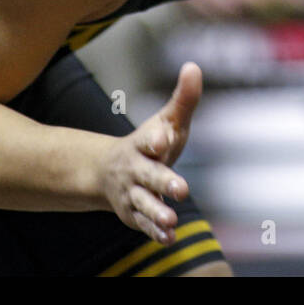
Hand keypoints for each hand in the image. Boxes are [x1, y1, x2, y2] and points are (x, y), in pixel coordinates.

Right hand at [100, 63, 200, 243]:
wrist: (110, 171)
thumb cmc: (151, 143)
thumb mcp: (167, 120)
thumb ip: (184, 98)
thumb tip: (193, 66)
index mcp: (144, 143)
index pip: (149, 139)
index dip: (156, 138)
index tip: (163, 139)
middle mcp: (136, 168)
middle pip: (149, 174)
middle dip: (163, 181)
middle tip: (182, 189)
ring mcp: (133, 192)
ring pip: (144, 203)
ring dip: (158, 211)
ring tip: (173, 219)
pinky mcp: (135, 214)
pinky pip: (145, 224)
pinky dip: (155, 231)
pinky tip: (169, 238)